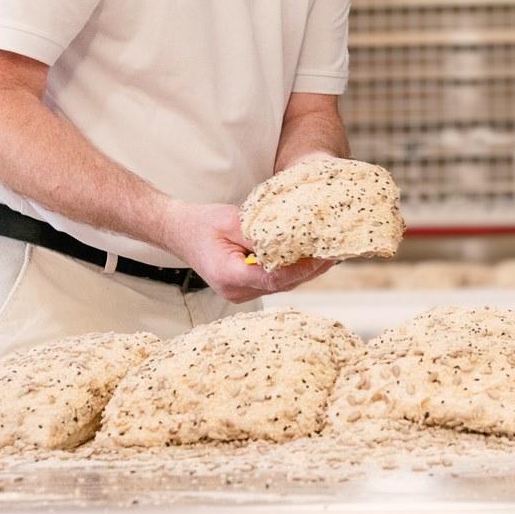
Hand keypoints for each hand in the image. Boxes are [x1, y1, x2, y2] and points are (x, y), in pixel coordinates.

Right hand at [164, 200, 331, 302]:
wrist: (179, 231)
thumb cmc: (202, 223)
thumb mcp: (232, 220)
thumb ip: (259, 233)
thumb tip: (290, 238)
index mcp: (229, 276)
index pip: (273, 277)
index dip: (301, 268)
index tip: (323, 256)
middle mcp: (236, 291)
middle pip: (281, 285)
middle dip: (309, 270)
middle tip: (335, 254)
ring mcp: (240, 293)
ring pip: (280, 285)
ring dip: (303, 271)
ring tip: (329, 255)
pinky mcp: (244, 288)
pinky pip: (273, 281)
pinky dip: (290, 270)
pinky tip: (308, 257)